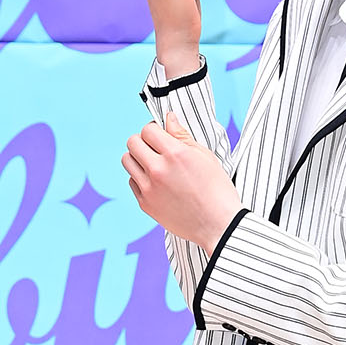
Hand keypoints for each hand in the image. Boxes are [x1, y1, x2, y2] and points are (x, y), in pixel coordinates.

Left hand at [122, 112, 241, 251]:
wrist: (218, 226)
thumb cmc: (217, 191)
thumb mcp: (205, 157)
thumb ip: (182, 136)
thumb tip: (168, 119)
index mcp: (175, 154)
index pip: (148, 129)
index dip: (155, 129)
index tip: (161, 135)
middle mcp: (158, 170)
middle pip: (132, 142)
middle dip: (143, 141)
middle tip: (156, 148)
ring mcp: (149, 188)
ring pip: (127, 161)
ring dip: (138, 158)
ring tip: (154, 164)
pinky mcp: (146, 204)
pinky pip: (132, 182)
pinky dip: (141, 178)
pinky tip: (157, 183)